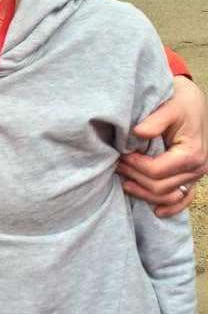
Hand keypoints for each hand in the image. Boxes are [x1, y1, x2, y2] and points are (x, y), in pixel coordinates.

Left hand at [117, 77, 207, 215]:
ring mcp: (196, 176)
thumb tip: (137, 133)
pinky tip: (155, 211)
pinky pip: (184, 199)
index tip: (119, 156)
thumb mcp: (169, 107)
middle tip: (115, 165)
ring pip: (167, 196)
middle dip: (134, 178)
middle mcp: (198, 168)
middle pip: (160, 186)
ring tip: (123, 182)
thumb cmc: (180, 103)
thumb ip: (154, 121)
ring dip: (144, 192)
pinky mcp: (192, 177)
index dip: (134, 166)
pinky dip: (171, 207)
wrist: (192, 101)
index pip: (156, 171)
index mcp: (192, 153)